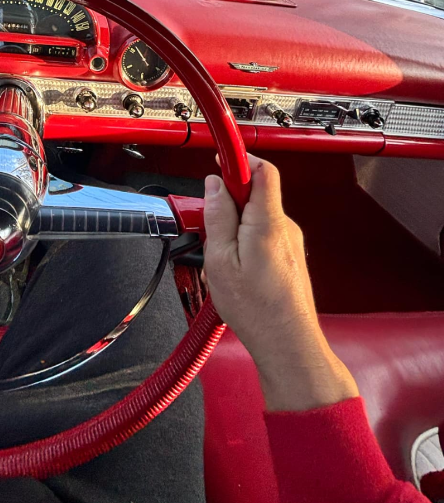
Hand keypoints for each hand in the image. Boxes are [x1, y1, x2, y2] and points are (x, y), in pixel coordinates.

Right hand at [202, 154, 358, 411]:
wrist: (287, 342)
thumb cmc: (257, 310)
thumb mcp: (220, 260)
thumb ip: (217, 217)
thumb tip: (214, 185)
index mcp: (268, 222)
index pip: (261, 170)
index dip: (239, 160)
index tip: (220, 161)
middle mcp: (285, 227)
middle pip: (256, 195)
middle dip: (230, 204)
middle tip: (210, 228)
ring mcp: (290, 243)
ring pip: (258, 218)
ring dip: (236, 228)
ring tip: (223, 260)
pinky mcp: (290, 257)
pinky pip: (264, 237)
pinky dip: (246, 244)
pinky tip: (237, 272)